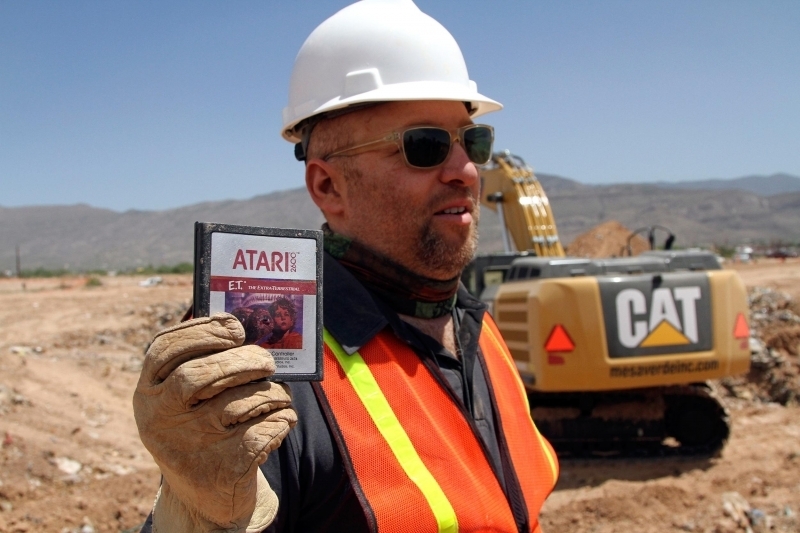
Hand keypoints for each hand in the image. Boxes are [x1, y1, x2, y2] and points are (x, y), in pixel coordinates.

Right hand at [133, 313, 296, 531]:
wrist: (205, 498)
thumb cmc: (203, 429)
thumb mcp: (187, 400)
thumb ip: (205, 364)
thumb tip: (248, 327)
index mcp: (148, 393)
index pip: (164, 349)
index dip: (203, 332)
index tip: (235, 328)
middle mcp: (160, 419)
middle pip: (201, 374)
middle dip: (243, 360)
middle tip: (266, 362)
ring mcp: (189, 447)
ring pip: (241, 403)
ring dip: (272, 393)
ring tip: (279, 395)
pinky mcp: (222, 471)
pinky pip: (264, 431)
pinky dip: (282, 420)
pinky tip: (282, 420)